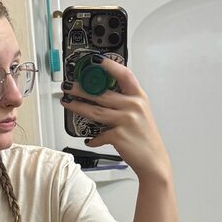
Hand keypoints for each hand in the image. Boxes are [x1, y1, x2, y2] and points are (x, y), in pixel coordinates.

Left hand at [59, 57, 171, 180]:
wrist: (153, 161)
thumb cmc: (145, 138)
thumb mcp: (141, 113)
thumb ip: (125, 101)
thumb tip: (102, 94)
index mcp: (139, 97)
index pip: (124, 74)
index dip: (109, 65)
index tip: (95, 59)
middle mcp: (133, 106)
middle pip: (102, 93)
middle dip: (81, 88)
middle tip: (68, 85)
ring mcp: (126, 120)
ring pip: (96, 111)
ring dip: (78, 106)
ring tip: (67, 103)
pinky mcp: (119, 136)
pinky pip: (99, 135)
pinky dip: (92, 138)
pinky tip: (89, 139)